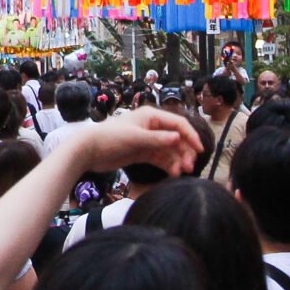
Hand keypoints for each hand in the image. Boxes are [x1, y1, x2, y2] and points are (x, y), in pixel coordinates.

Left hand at [68, 108, 203, 178]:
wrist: (88, 150)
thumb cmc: (110, 138)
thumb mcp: (135, 138)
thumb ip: (157, 139)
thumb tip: (178, 138)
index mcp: (151, 116)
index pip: (178, 124)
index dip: (191, 136)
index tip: (200, 150)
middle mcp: (152, 126)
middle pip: (176, 138)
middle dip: (185, 151)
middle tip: (190, 166)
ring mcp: (148, 140)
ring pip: (170, 150)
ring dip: (178, 160)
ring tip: (181, 172)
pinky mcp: (143, 152)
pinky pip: (160, 158)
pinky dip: (168, 165)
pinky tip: (174, 173)